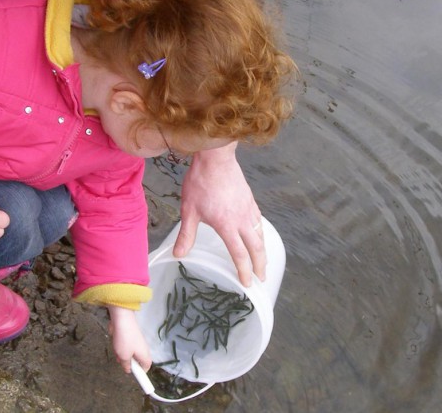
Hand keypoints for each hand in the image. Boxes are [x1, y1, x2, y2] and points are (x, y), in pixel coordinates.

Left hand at [108, 306, 150, 373]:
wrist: (122, 320)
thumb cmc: (125, 340)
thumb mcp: (124, 357)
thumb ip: (126, 365)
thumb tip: (128, 370)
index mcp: (145, 355)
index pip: (146, 367)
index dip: (141, 372)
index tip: (133, 374)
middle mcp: (143, 349)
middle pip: (137, 360)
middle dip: (128, 362)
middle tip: (121, 361)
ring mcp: (137, 342)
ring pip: (130, 353)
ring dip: (123, 355)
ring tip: (117, 351)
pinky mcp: (131, 336)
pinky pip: (127, 346)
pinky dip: (121, 347)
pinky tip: (115, 344)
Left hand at [176, 142, 265, 286]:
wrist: (215, 158)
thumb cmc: (200, 183)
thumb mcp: (189, 211)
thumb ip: (186, 234)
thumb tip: (178, 254)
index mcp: (227, 225)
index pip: (240, 254)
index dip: (244, 271)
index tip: (248, 283)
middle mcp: (242, 219)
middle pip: (257, 247)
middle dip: (260, 265)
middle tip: (262, 278)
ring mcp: (248, 209)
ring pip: (260, 234)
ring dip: (263, 250)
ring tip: (262, 261)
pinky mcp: (250, 200)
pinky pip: (258, 221)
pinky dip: (260, 233)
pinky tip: (257, 234)